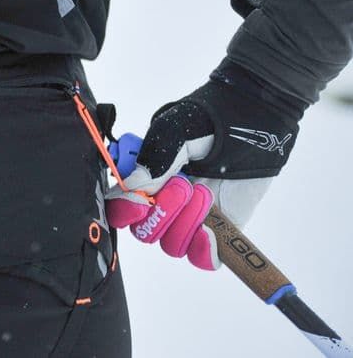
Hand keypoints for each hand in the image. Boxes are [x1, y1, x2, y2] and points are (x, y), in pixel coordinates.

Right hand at [105, 62, 304, 269]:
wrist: (256, 117)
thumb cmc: (210, 117)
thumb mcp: (175, 130)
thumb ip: (154, 159)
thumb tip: (133, 188)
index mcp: (144, 177)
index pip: (119, 207)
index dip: (125, 210)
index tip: (140, 203)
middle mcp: (162, 200)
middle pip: (144, 231)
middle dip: (162, 213)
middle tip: (184, 185)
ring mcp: (190, 217)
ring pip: (171, 244)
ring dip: (185, 222)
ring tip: (204, 191)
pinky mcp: (220, 229)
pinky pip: (203, 258)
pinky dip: (203, 250)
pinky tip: (210, 230)